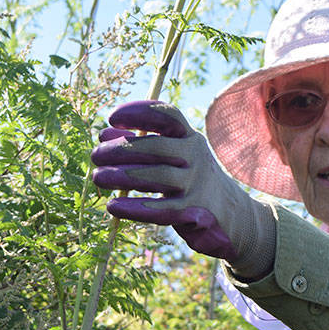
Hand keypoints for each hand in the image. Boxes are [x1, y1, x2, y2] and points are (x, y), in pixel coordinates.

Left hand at [91, 100, 274, 277]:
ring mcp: (196, 184)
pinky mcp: (194, 212)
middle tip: (95, 155)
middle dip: (121, 149)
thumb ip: (142, 146)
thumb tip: (105, 136)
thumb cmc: (190, 181)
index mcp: (189, 137)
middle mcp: (195, 156)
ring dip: (123, 176)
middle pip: (156, 147)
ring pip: (157, 176)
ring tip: (97, 177)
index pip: (167, 116)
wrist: (233, 215)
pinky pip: (161, 209)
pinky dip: (135, 208)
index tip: (112, 119)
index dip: (139, 113)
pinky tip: (113, 206)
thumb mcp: (172, 158)